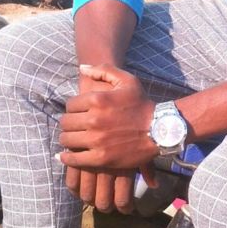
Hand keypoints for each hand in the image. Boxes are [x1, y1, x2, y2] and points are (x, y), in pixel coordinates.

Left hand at [64, 71, 136, 213]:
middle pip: (66, 122)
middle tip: (75, 126)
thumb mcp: (127, 80)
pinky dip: (68, 157)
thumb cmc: (142, 104)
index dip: (73, 108)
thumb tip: (82, 68)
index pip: (70, 104)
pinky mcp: (100, 158)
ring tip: (73, 138)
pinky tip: (67, 155)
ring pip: (67, 139)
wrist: (160, 130)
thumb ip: (103, 70)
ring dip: (68, 139)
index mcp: (97, 99)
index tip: (79, 112)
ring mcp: (97, 140)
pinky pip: (74, 158)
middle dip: (69, 123)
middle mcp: (94, 119)